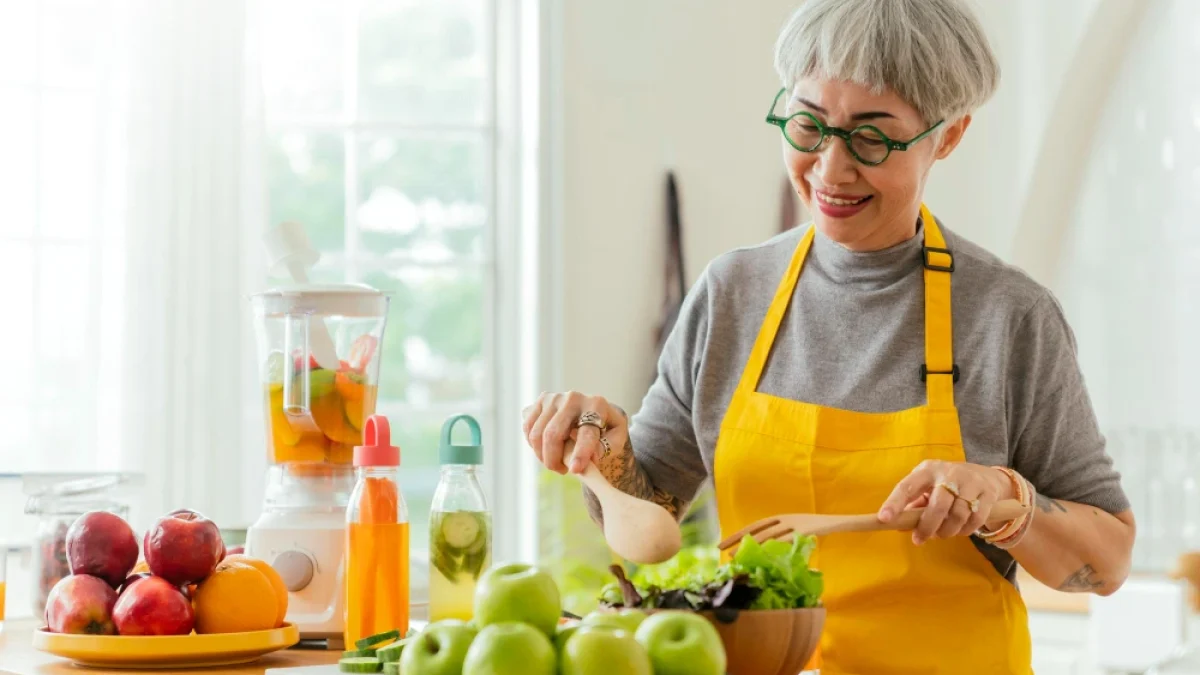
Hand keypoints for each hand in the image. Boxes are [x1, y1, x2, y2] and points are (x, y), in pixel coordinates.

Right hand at [521, 392, 627, 474]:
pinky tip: (546, 450)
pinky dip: (533, 445)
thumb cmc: (605, 428)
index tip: (575, 470)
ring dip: (543, 456)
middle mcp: (574, 397)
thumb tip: (592, 456)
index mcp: (597, 405)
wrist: (593, 411)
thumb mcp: (615, 438)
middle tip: (562, 471)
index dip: (580, 453)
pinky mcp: (541, 401)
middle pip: (553, 434)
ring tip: (556, 462)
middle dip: (553, 460)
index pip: (586, 432)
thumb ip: (607, 447)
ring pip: (537, 434)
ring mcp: (554, 397)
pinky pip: (528, 428)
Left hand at [877, 461, 1014, 544]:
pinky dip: (965, 530)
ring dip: (947, 531)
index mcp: (927, 470)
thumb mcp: (929, 487)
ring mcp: (971, 481)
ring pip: (958, 514)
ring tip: (942, 534)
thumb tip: (896, 524)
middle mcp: (949, 472)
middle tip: (920, 539)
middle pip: (937, 505)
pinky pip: (975, 519)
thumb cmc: (948, 485)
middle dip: (927, 527)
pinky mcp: (988, 493)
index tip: (884, 519)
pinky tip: (960, 530)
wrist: (987, 476)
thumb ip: (914, 504)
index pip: (907, 486)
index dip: (894, 503)